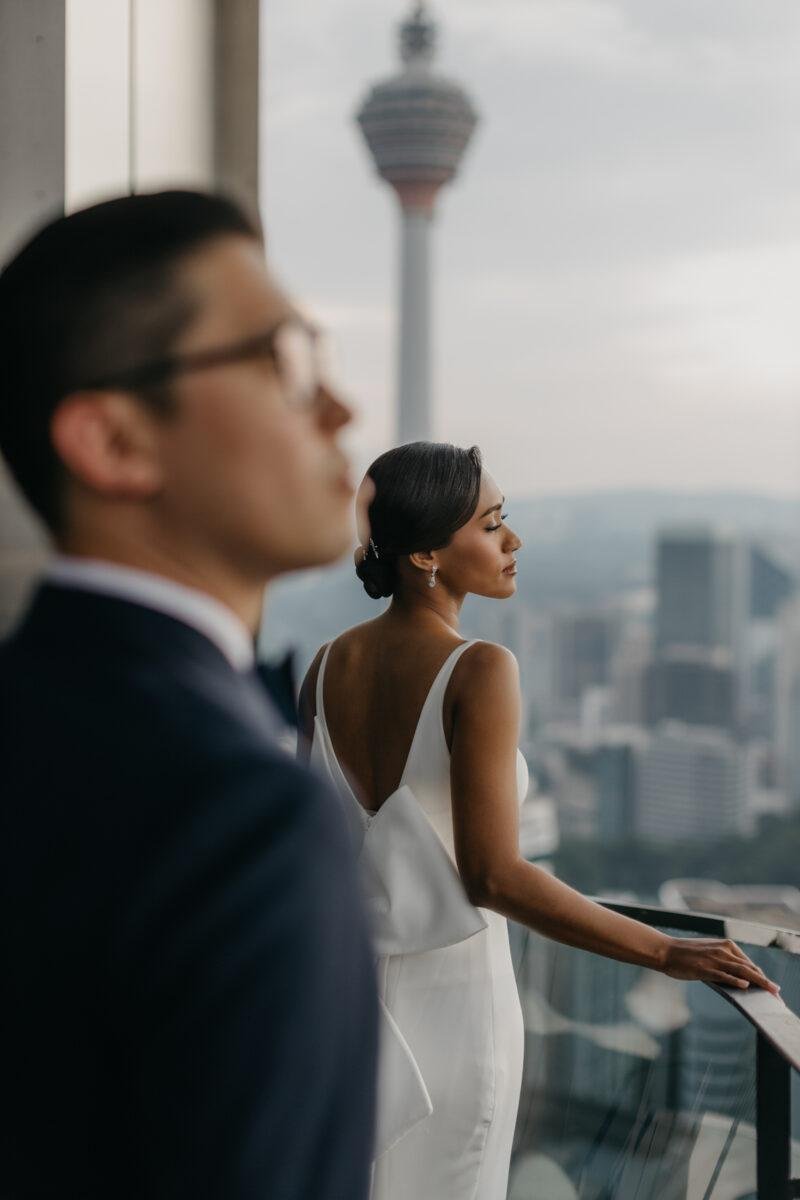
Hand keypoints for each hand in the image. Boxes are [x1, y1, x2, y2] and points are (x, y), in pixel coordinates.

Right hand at [662, 936, 780, 994]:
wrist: (666, 951)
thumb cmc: (687, 954)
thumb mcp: (710, 952)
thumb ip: (726, 961)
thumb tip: (741, 977)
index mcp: (725, 945)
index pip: (749, 963)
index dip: (762, 976)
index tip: (771, 987)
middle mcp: (723, 951)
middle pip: (749, 968)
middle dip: (765, 982)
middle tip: (777, 993)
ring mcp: (714, 959)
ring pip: (741, 971)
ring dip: (758, 982)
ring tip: (770, 991)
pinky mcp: (704, 968)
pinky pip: (724, 975)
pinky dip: (736, 980)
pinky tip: (745, 986)